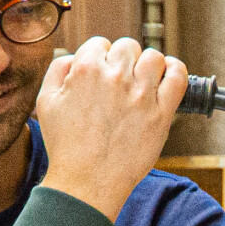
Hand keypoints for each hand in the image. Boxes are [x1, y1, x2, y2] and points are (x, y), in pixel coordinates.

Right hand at [36, 37, 187, 222]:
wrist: (87, 181)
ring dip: (148, 65)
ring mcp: (141, 94)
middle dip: (123, 61)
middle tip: (120, 82)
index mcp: (86, 69)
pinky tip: (169, 75)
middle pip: (127, 47)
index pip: (100, 44)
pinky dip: (176, 70)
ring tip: (143, 82)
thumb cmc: (66, 146)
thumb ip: (59, 70)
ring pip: (154, 57)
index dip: (100, 58)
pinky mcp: (161, 113)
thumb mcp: (46, 102)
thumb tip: (76, 57)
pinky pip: (178, 77)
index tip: (102, 74)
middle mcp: (115, 77)